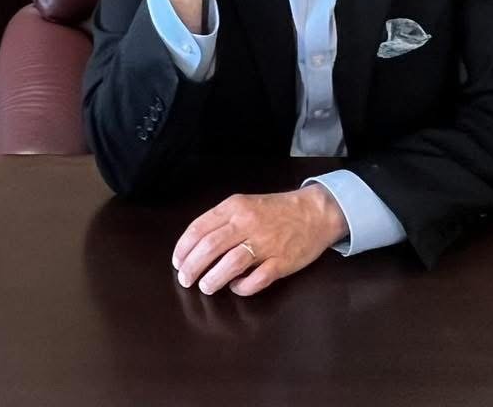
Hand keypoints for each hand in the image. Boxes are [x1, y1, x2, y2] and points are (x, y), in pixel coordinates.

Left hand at [171, 187, 347, 296]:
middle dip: (192, 267)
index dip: (183, 248)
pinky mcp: (281, 263)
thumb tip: (195, 246)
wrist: (315, 212)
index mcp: (236, 207)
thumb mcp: (246, 204)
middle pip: (210, 247)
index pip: (200, 228)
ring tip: (205, 287)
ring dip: (212, 279)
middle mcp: (248, 223)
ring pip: (230, 264)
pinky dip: (242, 288)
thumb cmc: (276, 211)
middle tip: (185, 279)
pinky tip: (236, 287)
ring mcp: (266, 244)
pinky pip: (256, 280)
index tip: (177, 261)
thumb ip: (222, 221)